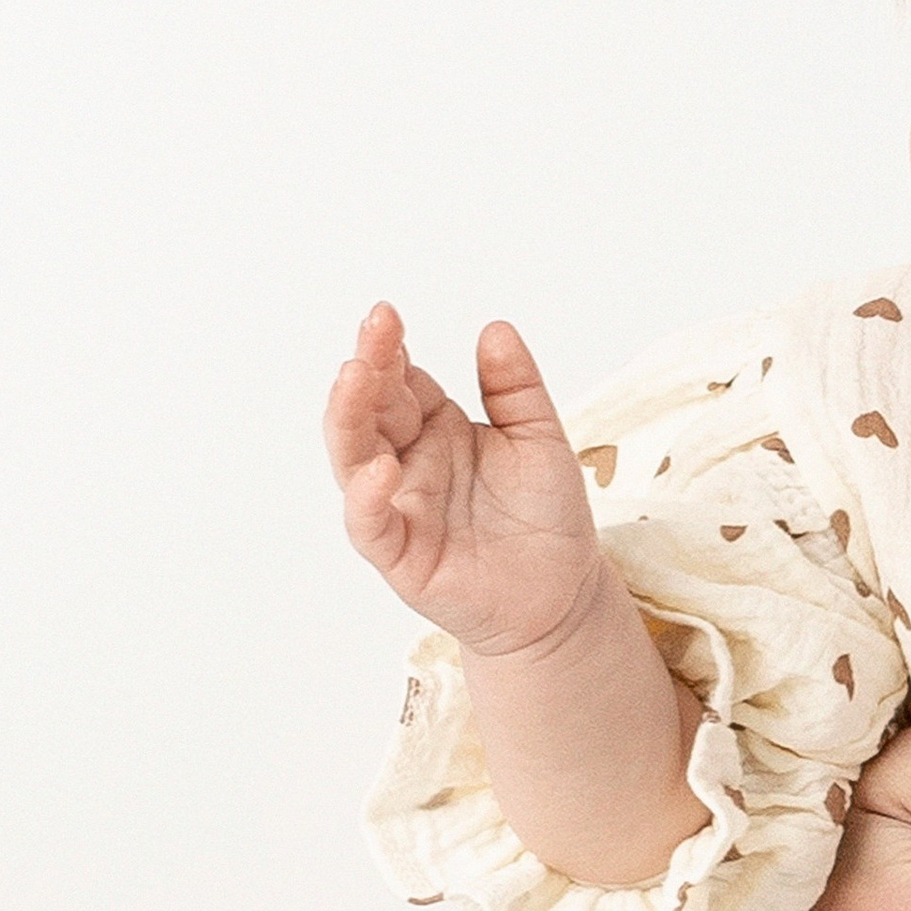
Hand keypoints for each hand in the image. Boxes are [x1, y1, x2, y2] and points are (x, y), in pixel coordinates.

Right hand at [325, 304, 603, 660]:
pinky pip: (370, 526)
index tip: (386, 316)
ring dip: (347, 417)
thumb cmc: (545, 517)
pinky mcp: (400, 556)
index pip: (401, 380)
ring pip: (353, 459)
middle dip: (366, 367)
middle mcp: (408, 462)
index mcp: (436, 428)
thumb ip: (516, 388)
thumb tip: (495, 329)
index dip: (389, 349)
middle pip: (369, 410)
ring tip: (355, 376)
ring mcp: (398, 508)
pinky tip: (381, 470)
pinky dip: (367, 499)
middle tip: (374, 329)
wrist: (562, 594)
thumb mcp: (540, 439)